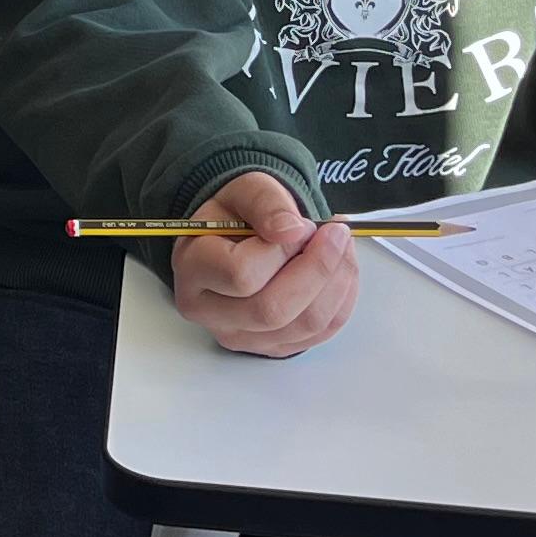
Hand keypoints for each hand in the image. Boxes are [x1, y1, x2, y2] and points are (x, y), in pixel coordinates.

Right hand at [168, 170, 356, 357]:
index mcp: (193, 270)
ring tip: (341, 247)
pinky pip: (321, 333)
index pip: (241, 275)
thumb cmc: (236, 214)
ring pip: (304, 326)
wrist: (236, 236)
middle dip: (318, 269)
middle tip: (336, 234)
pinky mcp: (273, 346)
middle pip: (272, 310)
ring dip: (337, 283)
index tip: (304, 224)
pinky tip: (341, 270)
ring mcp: (243, 336)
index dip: (282, 250)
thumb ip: (266, 203)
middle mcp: (210, 313)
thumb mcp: (245, 190)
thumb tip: (293, 231)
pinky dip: (342, 299)